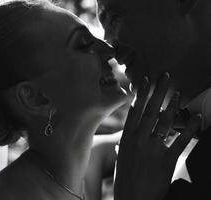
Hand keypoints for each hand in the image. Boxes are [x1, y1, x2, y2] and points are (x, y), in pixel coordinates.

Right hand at [114, 73, 201, 199]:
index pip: (134, 110)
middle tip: (165, 76)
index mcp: (127, 138)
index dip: (141, 94)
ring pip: (165, 121)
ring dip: (173, 105)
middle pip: (150, 110)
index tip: (146, 80)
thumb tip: (123, 137)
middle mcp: (139, 140)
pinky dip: (190, 128)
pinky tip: (196, 118)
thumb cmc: (125, 179)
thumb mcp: (121, 159)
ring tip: (179, 93)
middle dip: (158, 91)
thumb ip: (123, 145)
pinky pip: (181, 140)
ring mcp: (153, 149)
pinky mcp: (167, 160)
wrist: (133, 199)